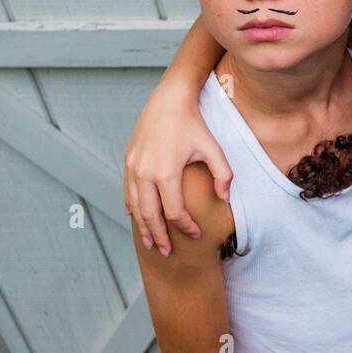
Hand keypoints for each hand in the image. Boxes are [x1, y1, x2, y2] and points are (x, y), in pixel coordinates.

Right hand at [122, 83, 231, 254]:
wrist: (169, 99)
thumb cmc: (194, 124)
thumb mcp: (214, 149)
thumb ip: (222, 175)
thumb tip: (224, 198)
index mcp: (165, 173)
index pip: (173, 212)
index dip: (185, 226)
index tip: (195, 233)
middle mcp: (144, 173)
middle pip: (150, 215)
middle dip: (160, 236)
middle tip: (167, 252)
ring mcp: (133, 167)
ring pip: (135, 206)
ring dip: (143, 226)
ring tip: (151, 242)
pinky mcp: (128, 160)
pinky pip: (127, 191)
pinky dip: (131, 207)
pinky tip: (136, 217)